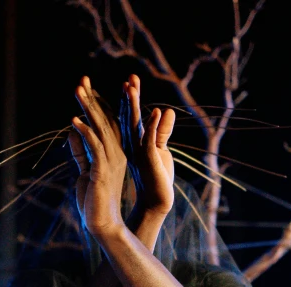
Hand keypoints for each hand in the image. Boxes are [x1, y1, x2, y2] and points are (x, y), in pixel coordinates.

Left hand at [67, 76, 127, 239]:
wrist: (102, 225)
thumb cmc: (93, 201)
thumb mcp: (84, 172)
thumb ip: (80, 153)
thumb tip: (72, 133)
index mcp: (114, 153)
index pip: (106, 123)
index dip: (97, 103)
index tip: (86, 85)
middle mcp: (117, 154)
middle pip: (105, 120)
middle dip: (92, 99)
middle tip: (82, 79)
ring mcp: (112, 162)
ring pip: (101, 129)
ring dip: (88, 109)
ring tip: (77, 91)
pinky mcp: (103, 172)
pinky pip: (94, 148)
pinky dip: (84, 133)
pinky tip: (74, 121)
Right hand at [121, 74, 175, 215]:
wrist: (157, 203)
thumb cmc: (157, 177)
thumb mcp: (160, 150)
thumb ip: (162, 130)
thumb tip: (167, 111)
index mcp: (131, 142)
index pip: (126, 116)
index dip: (127, 98)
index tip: (129, 80)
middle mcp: (130, 145)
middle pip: (124, 116)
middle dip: (124, 97)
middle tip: (122, 79)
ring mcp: (137, 152)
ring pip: (132, 125)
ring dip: (132, 106)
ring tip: (131, 87)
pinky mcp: (147, 160)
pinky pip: (148, 140)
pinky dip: (152, 126)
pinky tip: (156, 111)